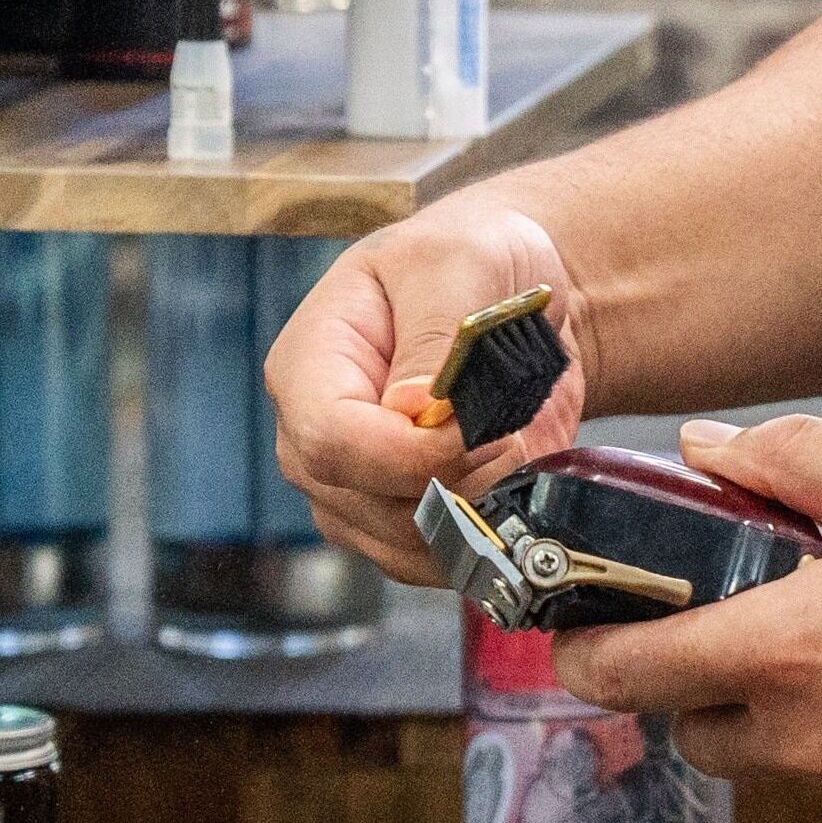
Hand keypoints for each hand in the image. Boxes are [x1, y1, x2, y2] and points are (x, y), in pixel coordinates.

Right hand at [264, 198, 592, 582]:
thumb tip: (412, 408)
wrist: (508, 296)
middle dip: (456, 482)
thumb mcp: (458, 264)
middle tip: (512, 430)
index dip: (410, 453)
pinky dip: (485, 531)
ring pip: (405, 546)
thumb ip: (435, 333)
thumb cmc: (472, 261)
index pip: (331, 442)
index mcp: (308, 365)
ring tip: (513, 441)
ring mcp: (349, 490)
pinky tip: (508, 477)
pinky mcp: (395, 523)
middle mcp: (312, 438)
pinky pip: (435, 561)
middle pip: (367, 505)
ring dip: (477, 509)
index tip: (482, 427)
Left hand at [550, 416, 821, 822]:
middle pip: (704, 734)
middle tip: (748, 626)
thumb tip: (707, 449)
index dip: (590, 653)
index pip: (637, 673)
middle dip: (705, 687)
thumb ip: (794, 461)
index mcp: (796, 653)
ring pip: (793, 766)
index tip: (575, 636)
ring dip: (803, 717)